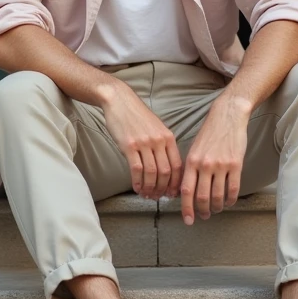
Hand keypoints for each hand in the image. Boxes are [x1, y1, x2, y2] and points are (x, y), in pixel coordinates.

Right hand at [101, 84, 181, 199]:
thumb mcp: (157, 128)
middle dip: (163, 189)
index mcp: (168, 137)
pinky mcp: (129, 145)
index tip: (172, 193)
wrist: (120, 101)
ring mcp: (144, 143)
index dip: (176, 183)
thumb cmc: (137, 116)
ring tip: (146, 195)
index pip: (177, 166)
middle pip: (165, 172)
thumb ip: (163, 145)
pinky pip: (136, 169)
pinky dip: (137, 182)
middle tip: (158, 197)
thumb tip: (167, 169)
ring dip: (150, 188)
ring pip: (151, 173)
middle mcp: (159, 141)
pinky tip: (136, 188)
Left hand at [180, 96, 249, 224]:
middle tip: (204, 216)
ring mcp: (221, 165)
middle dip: (202, 211)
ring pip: (218, 196)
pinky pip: (233, 189)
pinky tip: (229, 202)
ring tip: (216, 209)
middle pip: (202, 197)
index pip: (186, 191)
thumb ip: (189, 168)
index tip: (188, 220)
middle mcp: (205, 165)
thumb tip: (184, 190)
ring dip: (217, 207)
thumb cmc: (209, 133)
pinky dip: (230, 200)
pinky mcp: (236, 164)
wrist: (227, 116)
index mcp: (191, 161)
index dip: (186, 208)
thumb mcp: (194, 148)